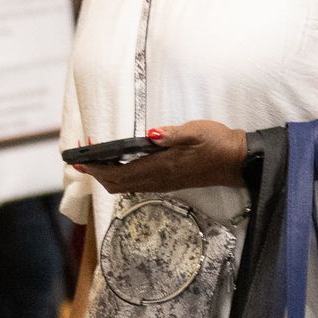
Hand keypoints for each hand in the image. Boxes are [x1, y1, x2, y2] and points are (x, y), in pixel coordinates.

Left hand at [72, 120, 246, 194]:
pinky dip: (118, 176)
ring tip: (93, 158)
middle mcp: (158, 179)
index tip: (80, 158)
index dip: (96, 168)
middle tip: (81, 155)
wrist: (237, 161)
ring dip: (105, 175)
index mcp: (161, 166)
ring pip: (123, 186)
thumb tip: (151, 134)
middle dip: (95, 171)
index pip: (119, 173)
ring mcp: (161, 183)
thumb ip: (173, 134)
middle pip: (116, 184)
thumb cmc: (217, 142)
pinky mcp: (166, 182)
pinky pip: (134, 185)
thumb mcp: (197, 131)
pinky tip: (116, 164)